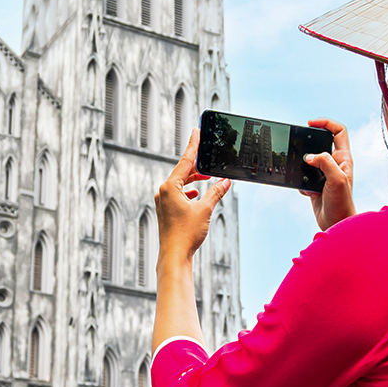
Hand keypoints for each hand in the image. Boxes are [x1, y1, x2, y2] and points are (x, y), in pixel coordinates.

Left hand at [156, 132, 230, 265]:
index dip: (193, 145)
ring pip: (180, 184)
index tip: (196, 131)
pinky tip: (197, 195)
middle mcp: (162, 192)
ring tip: (207, 177)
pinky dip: (189, 192)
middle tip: (208, 157)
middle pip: (182, 172)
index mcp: (169, 187)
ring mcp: (162, 202)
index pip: (185, 161)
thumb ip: (215, 192)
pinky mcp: (165, 211)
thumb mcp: (205, 209)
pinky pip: (178, 194)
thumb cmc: (185, 234)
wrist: (174, 255)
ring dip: (194, 180)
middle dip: (196, 166)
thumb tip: (225, 182)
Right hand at [302, 118, 354, 229]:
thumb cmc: (342, 203)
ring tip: (305, 176)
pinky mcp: (315, 184)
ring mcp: (325, 174)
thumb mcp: (337, 179)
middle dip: (309, 144)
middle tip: (299, 143)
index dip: (326, 123)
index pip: (339, 132)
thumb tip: (310, 156)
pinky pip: (303, 176)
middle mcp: (335, 164)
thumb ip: (325, 163)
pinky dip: (301, 181)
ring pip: (310, 160)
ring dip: (303, 166)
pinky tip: (307, 191)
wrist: (336, 224)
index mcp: (344, 159)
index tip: (311, 123)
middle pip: (321, 142)